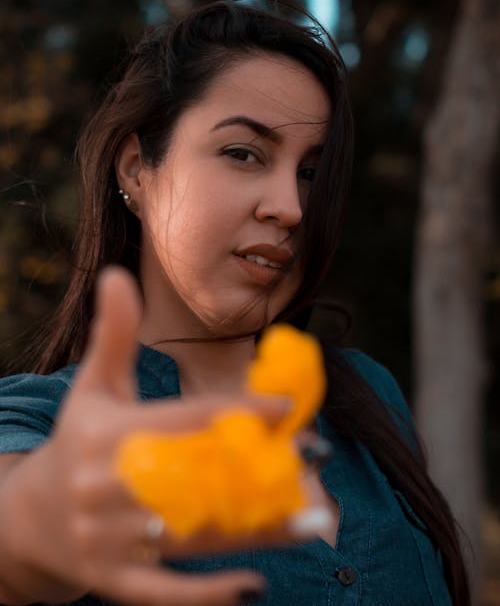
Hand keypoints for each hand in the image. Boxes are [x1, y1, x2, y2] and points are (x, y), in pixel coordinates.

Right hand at [2, 268, 330, 605]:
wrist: (31, 517)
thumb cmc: (76, 439)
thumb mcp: (91, 386)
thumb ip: (109, 334)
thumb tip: (115, 275)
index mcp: (105, 435)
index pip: (184, 421)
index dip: (238, 413)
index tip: (288, 409)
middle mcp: (104, 488)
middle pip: (196, 481)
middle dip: (256, 472)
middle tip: (311, 462)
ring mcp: (107, 540)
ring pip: (192, 537)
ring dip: (253, 531)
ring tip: (307, 520)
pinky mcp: (112, 582)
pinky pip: (167, 593)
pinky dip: (210, 593)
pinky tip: (255, 583)